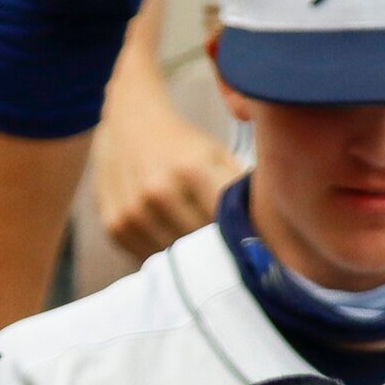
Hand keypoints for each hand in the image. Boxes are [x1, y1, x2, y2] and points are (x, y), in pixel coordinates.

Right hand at [90, 92, 239, 260]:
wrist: (127, 124)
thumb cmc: (183, 143)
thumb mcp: (217, 155)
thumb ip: (240, 190)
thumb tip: (269, 229)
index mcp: (192, 170)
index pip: (230, 225)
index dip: (244, 240)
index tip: (255, 249)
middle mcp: (159, 192)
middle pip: (204, 246)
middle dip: (221, 252)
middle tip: (232, 255)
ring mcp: (133, 211)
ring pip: (177, 258)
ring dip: (192, 260)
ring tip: (204, 252)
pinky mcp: (115, 225)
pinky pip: (150, 258)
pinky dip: (166, 257)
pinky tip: (174, 243)